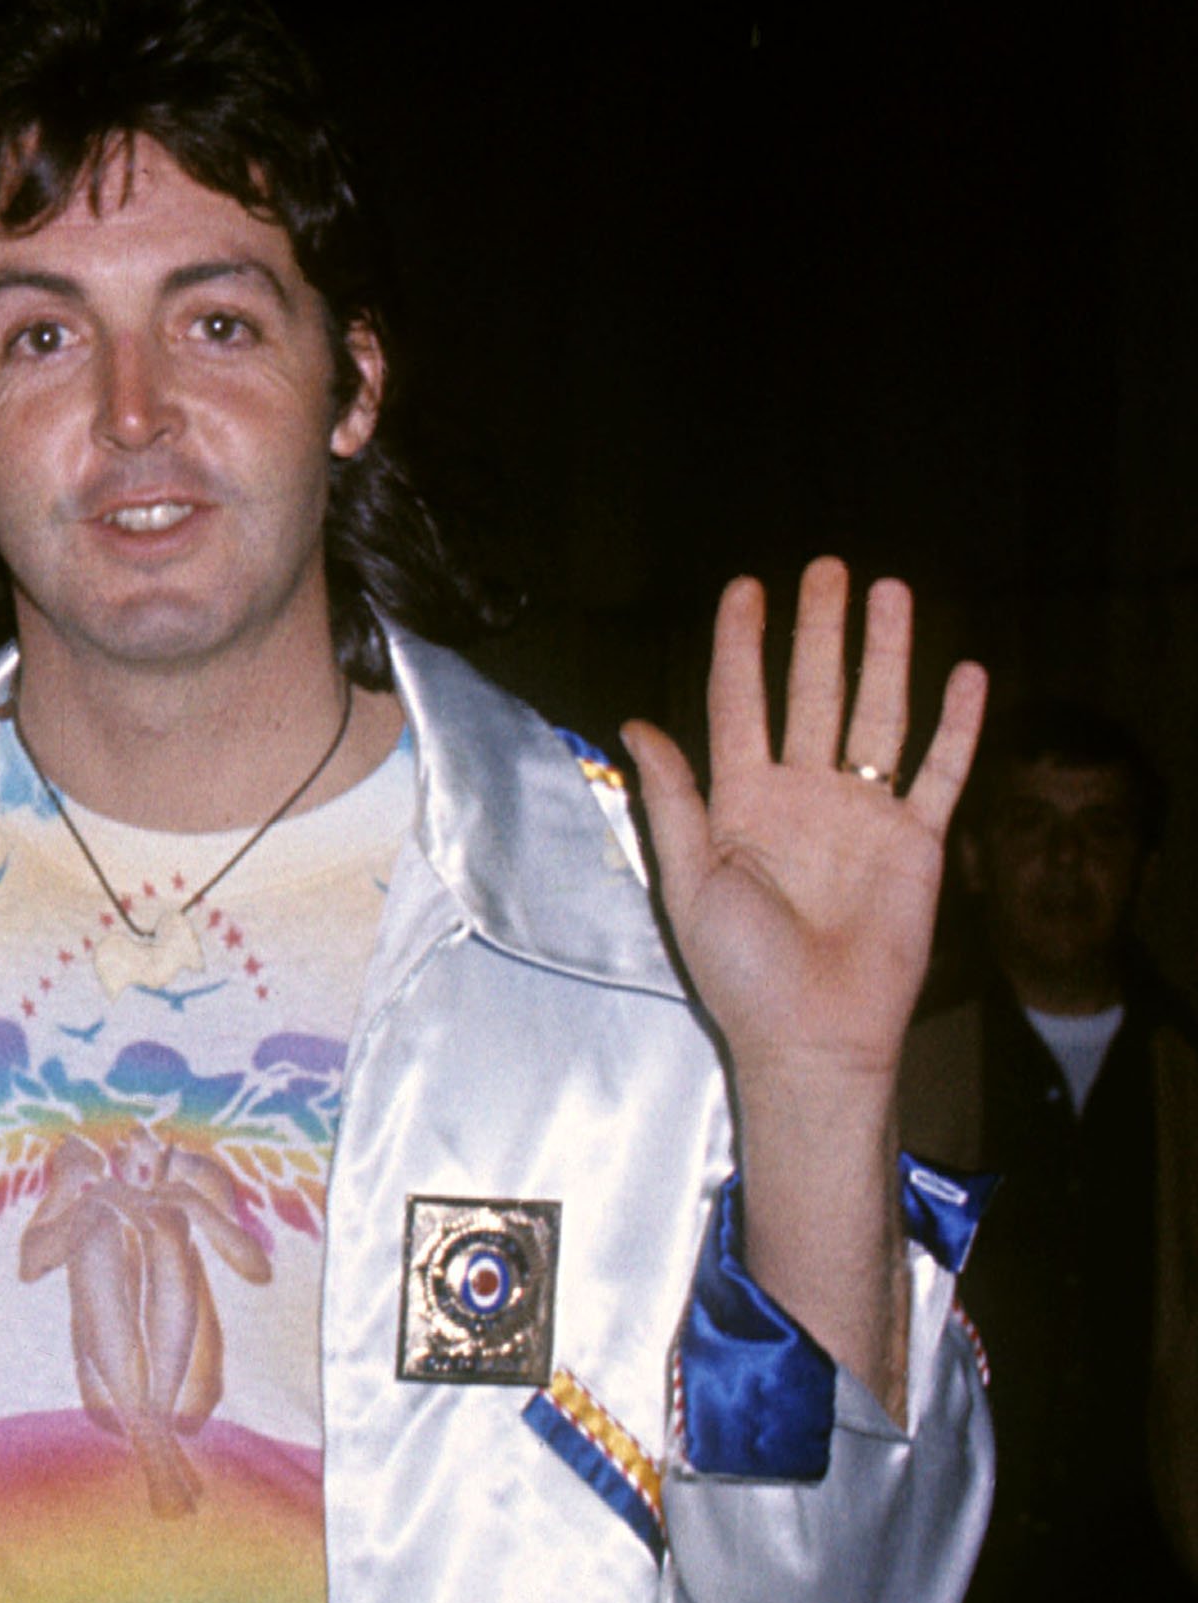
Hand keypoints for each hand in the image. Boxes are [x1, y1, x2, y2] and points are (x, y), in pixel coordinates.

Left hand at [625, 558, 987, 1408]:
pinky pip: (940, 770)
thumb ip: (672, 798)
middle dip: (817, 632)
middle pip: (813, 694)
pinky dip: (957, 724)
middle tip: (825, 569)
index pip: (739, 705)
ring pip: (879, 715)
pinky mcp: (916, 840)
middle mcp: (803, 797)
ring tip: (889, 592)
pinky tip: (965, 673)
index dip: (740, 647)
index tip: (744, 589)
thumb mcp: (688, 878)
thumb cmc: (739, 971)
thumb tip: (638, 724)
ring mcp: (861, 814)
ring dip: (885, 655)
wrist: (811, 1033)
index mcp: (741, 803)